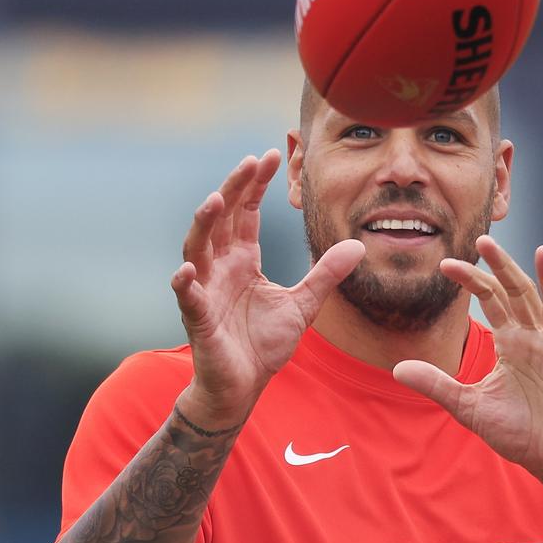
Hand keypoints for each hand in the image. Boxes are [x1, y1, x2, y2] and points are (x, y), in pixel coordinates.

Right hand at [171, 149, 364, 418]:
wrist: (242, 387)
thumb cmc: (263, 344)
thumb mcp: (304, 304)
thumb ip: (326, 274)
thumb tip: (358, 245)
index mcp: (242, 260)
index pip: (246, 212)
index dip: (255, 184)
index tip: (270, 156)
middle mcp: (220, 268)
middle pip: (222, 219)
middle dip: (233, 189)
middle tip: (249, 162)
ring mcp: (205, 291)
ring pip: (197, 249)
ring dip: (204, 225)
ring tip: (215, 200)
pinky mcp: (198, 319)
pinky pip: (187, 298)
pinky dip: (185, 283)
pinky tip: (187, 270)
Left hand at [392, 236, 542, 495]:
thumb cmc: (517, 429)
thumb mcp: (467, 405)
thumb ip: (437, 384)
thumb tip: (397, 368)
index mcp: (512, 341)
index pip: (492, 299)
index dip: (472, 280)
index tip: (445, 264)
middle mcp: (535, 341)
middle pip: (520, 294)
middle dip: (503, 267)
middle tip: (484, 240)